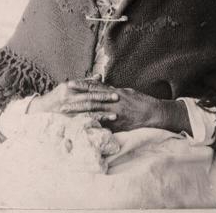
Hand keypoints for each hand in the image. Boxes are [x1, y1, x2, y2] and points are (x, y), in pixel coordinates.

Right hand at [27, 74, 118, 122]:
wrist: (39, 110)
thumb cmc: (58, 96)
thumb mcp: (68, 86)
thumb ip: (85, 82)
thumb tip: (100, 76)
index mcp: (69, 88)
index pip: (88, 88)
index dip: (102, 90)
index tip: (115, 91)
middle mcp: (68, 99)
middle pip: (89, 99)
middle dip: (104, 99)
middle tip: (117, 99)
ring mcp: (67, 111)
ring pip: (87, 112)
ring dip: (102, 114)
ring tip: (114, 116)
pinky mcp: (66, 122)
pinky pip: (81, 123)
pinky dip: (92, 124)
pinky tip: (102, 127)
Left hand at [56, 81, 191, 133]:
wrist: (154, 114)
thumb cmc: (141, 101)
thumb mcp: (127, 92)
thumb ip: (113, 90)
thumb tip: (102, 86)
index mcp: (115, 93)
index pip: (95, 88)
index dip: (81, 86)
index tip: (69, 84)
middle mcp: (114, 103)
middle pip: (91, 102)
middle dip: (75, 103)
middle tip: (61, 104)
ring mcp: (115, 116)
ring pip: (94, 115)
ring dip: (80, 116)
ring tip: (67, 118)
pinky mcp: (118, 127)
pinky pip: (102, 128)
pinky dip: (92, 128)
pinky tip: (81, 130)